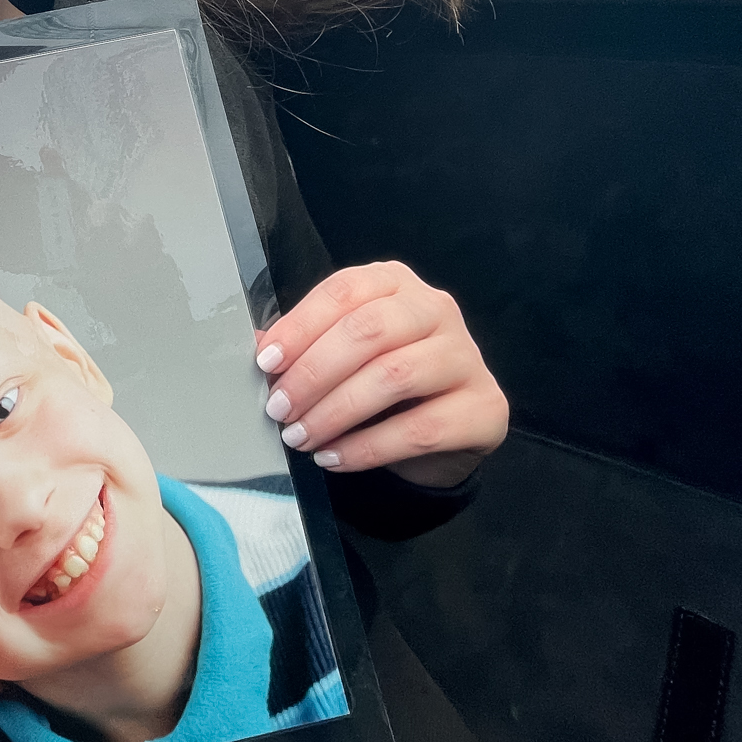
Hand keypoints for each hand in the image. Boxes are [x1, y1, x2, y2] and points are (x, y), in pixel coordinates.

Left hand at [253, 261, 506, 487]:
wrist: (448, 429)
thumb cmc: (384, 381)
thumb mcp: (342, 356)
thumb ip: (304, 347)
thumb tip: (256, 347)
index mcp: (394, 283)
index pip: (344, 291)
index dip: (300, 326)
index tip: (266, 362)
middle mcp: (436, 309)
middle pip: (368, 330)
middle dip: (314, 372)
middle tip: (279, 408)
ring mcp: (466, 356)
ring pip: (393, 376)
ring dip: (336, 411)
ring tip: (300, 437)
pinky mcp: (485, 407)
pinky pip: (420, 429)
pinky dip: (367, 448)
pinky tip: (334, 458)